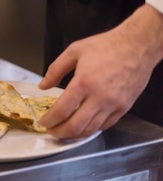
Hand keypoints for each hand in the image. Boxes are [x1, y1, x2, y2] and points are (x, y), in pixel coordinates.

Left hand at [39, 5, 162, 138]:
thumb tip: (43, 86)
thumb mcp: (74, 51)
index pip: (63, 110)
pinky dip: (92, 129)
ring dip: (75, 134)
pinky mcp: (124, 108)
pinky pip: (105, 125)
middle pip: (76, 126)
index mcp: (84, 82)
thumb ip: (55, 70)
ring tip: (64, 131)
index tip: (43, 121)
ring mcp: (114, 105)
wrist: (137, 46)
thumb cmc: (106, 46)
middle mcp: (100, 97)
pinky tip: (83, 125)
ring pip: (91, 129)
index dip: (50, 120)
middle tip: (51, 131)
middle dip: (60, 132)